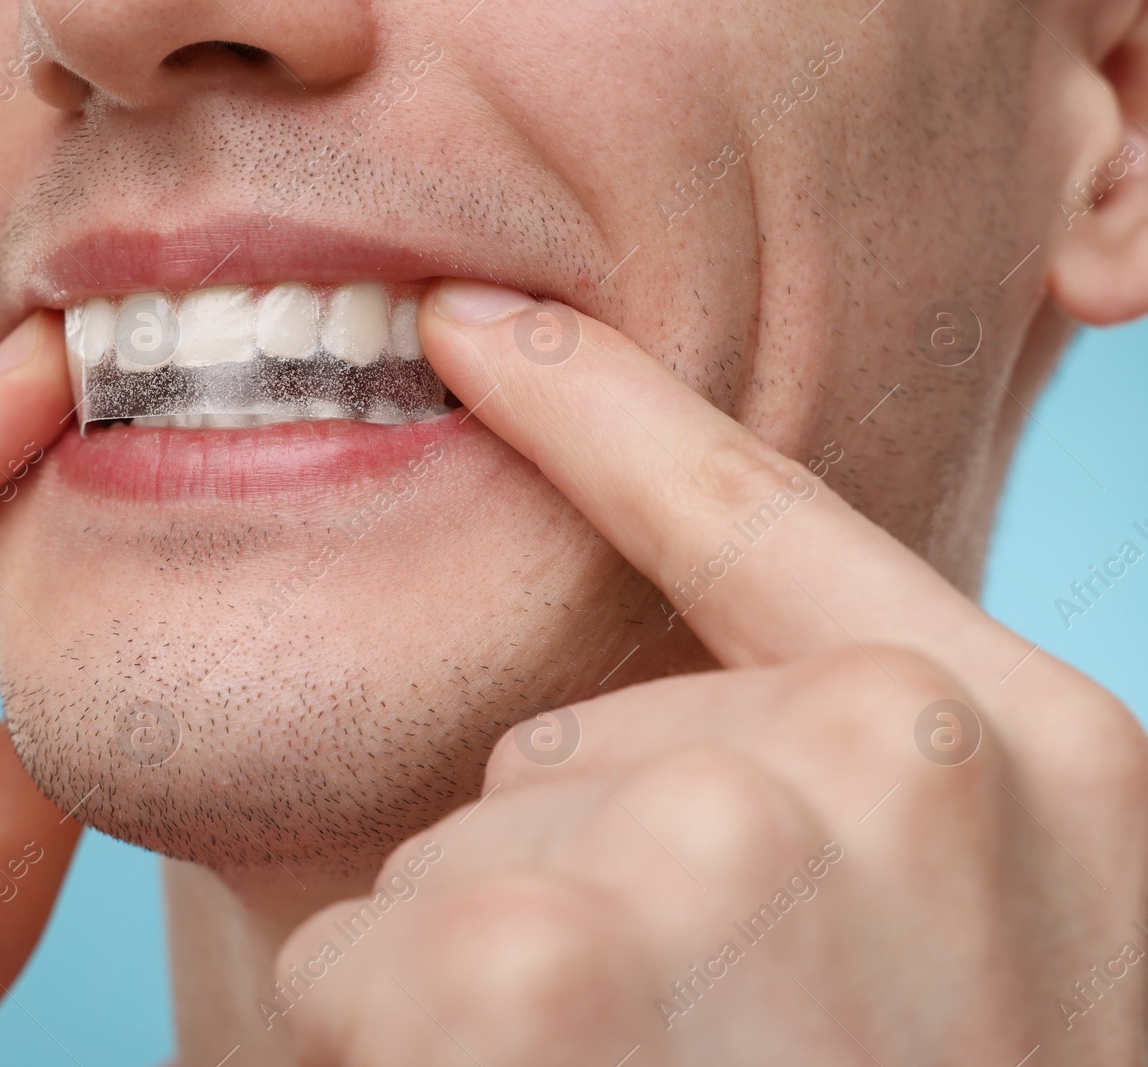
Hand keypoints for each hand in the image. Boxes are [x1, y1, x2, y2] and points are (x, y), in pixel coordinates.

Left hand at [277, 280, 1147, 1064]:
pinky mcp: (521, 976)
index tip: (466, 321)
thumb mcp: (980, 943)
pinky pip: (366, 953)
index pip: (758, 514)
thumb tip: (606, 736)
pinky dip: (402, 1051)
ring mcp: (710, 858)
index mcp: (1016, 745)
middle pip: (573, 753)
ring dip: (501, 999)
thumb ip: (834, 796)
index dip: (604, 411)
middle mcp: (885, 768)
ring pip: (467, 855)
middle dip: (583, 904)